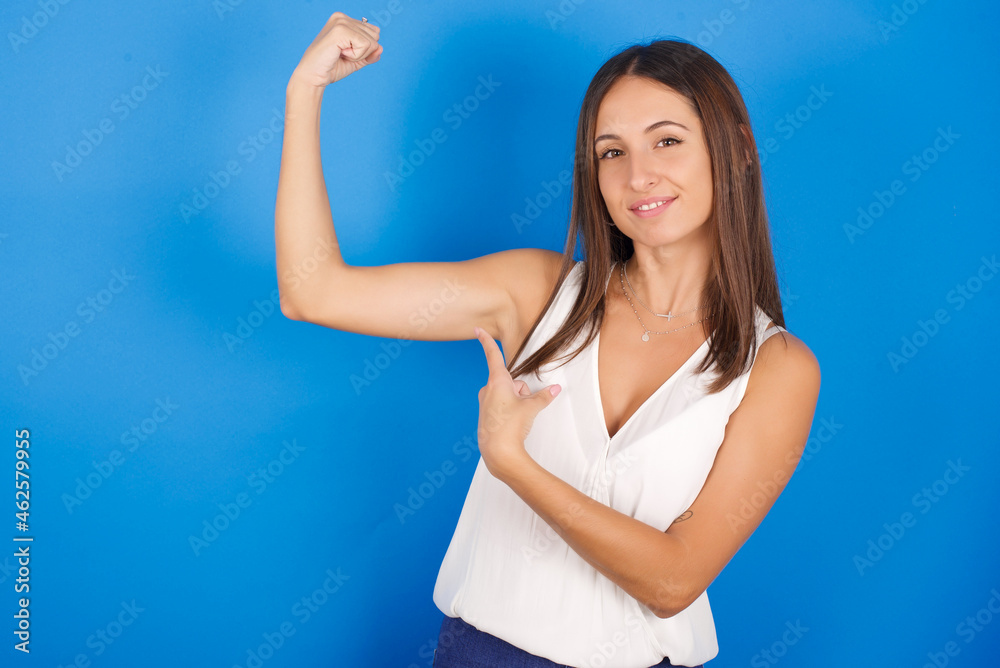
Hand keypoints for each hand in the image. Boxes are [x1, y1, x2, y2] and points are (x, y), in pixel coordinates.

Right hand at [290, 12, 381, 88]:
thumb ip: (370, 54)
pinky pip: (365, 45)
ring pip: (372, 41)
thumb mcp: (356, 60)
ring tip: (340, 54)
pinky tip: (340, 54)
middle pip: (375, 35)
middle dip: (364, 52)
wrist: (314, 76)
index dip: (365, 49)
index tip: (346, 53)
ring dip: (359, 54)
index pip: (374, 32)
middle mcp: (342, 17)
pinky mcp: (340, 30)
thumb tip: (381, 49)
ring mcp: (341, 22)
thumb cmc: (331, 68)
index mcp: (345, 20)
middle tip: (343, 55)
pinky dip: (356, 55)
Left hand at [473, 326, 560, 479]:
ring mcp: (485, 403)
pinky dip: (510, 410)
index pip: (492, 356)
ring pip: (507, 394)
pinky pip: (502, 406)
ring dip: (516, 401)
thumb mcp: (531, 408)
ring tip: (518, 417)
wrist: (498, 453)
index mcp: (497, 382)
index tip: (477, 329)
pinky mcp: (486, 415)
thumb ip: (544, 396)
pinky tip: (512, 424)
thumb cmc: (511, 427)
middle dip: (521, 390)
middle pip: (510, 381)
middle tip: (524, 406)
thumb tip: (556, 389)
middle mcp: (487, 390)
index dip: (486, 341)